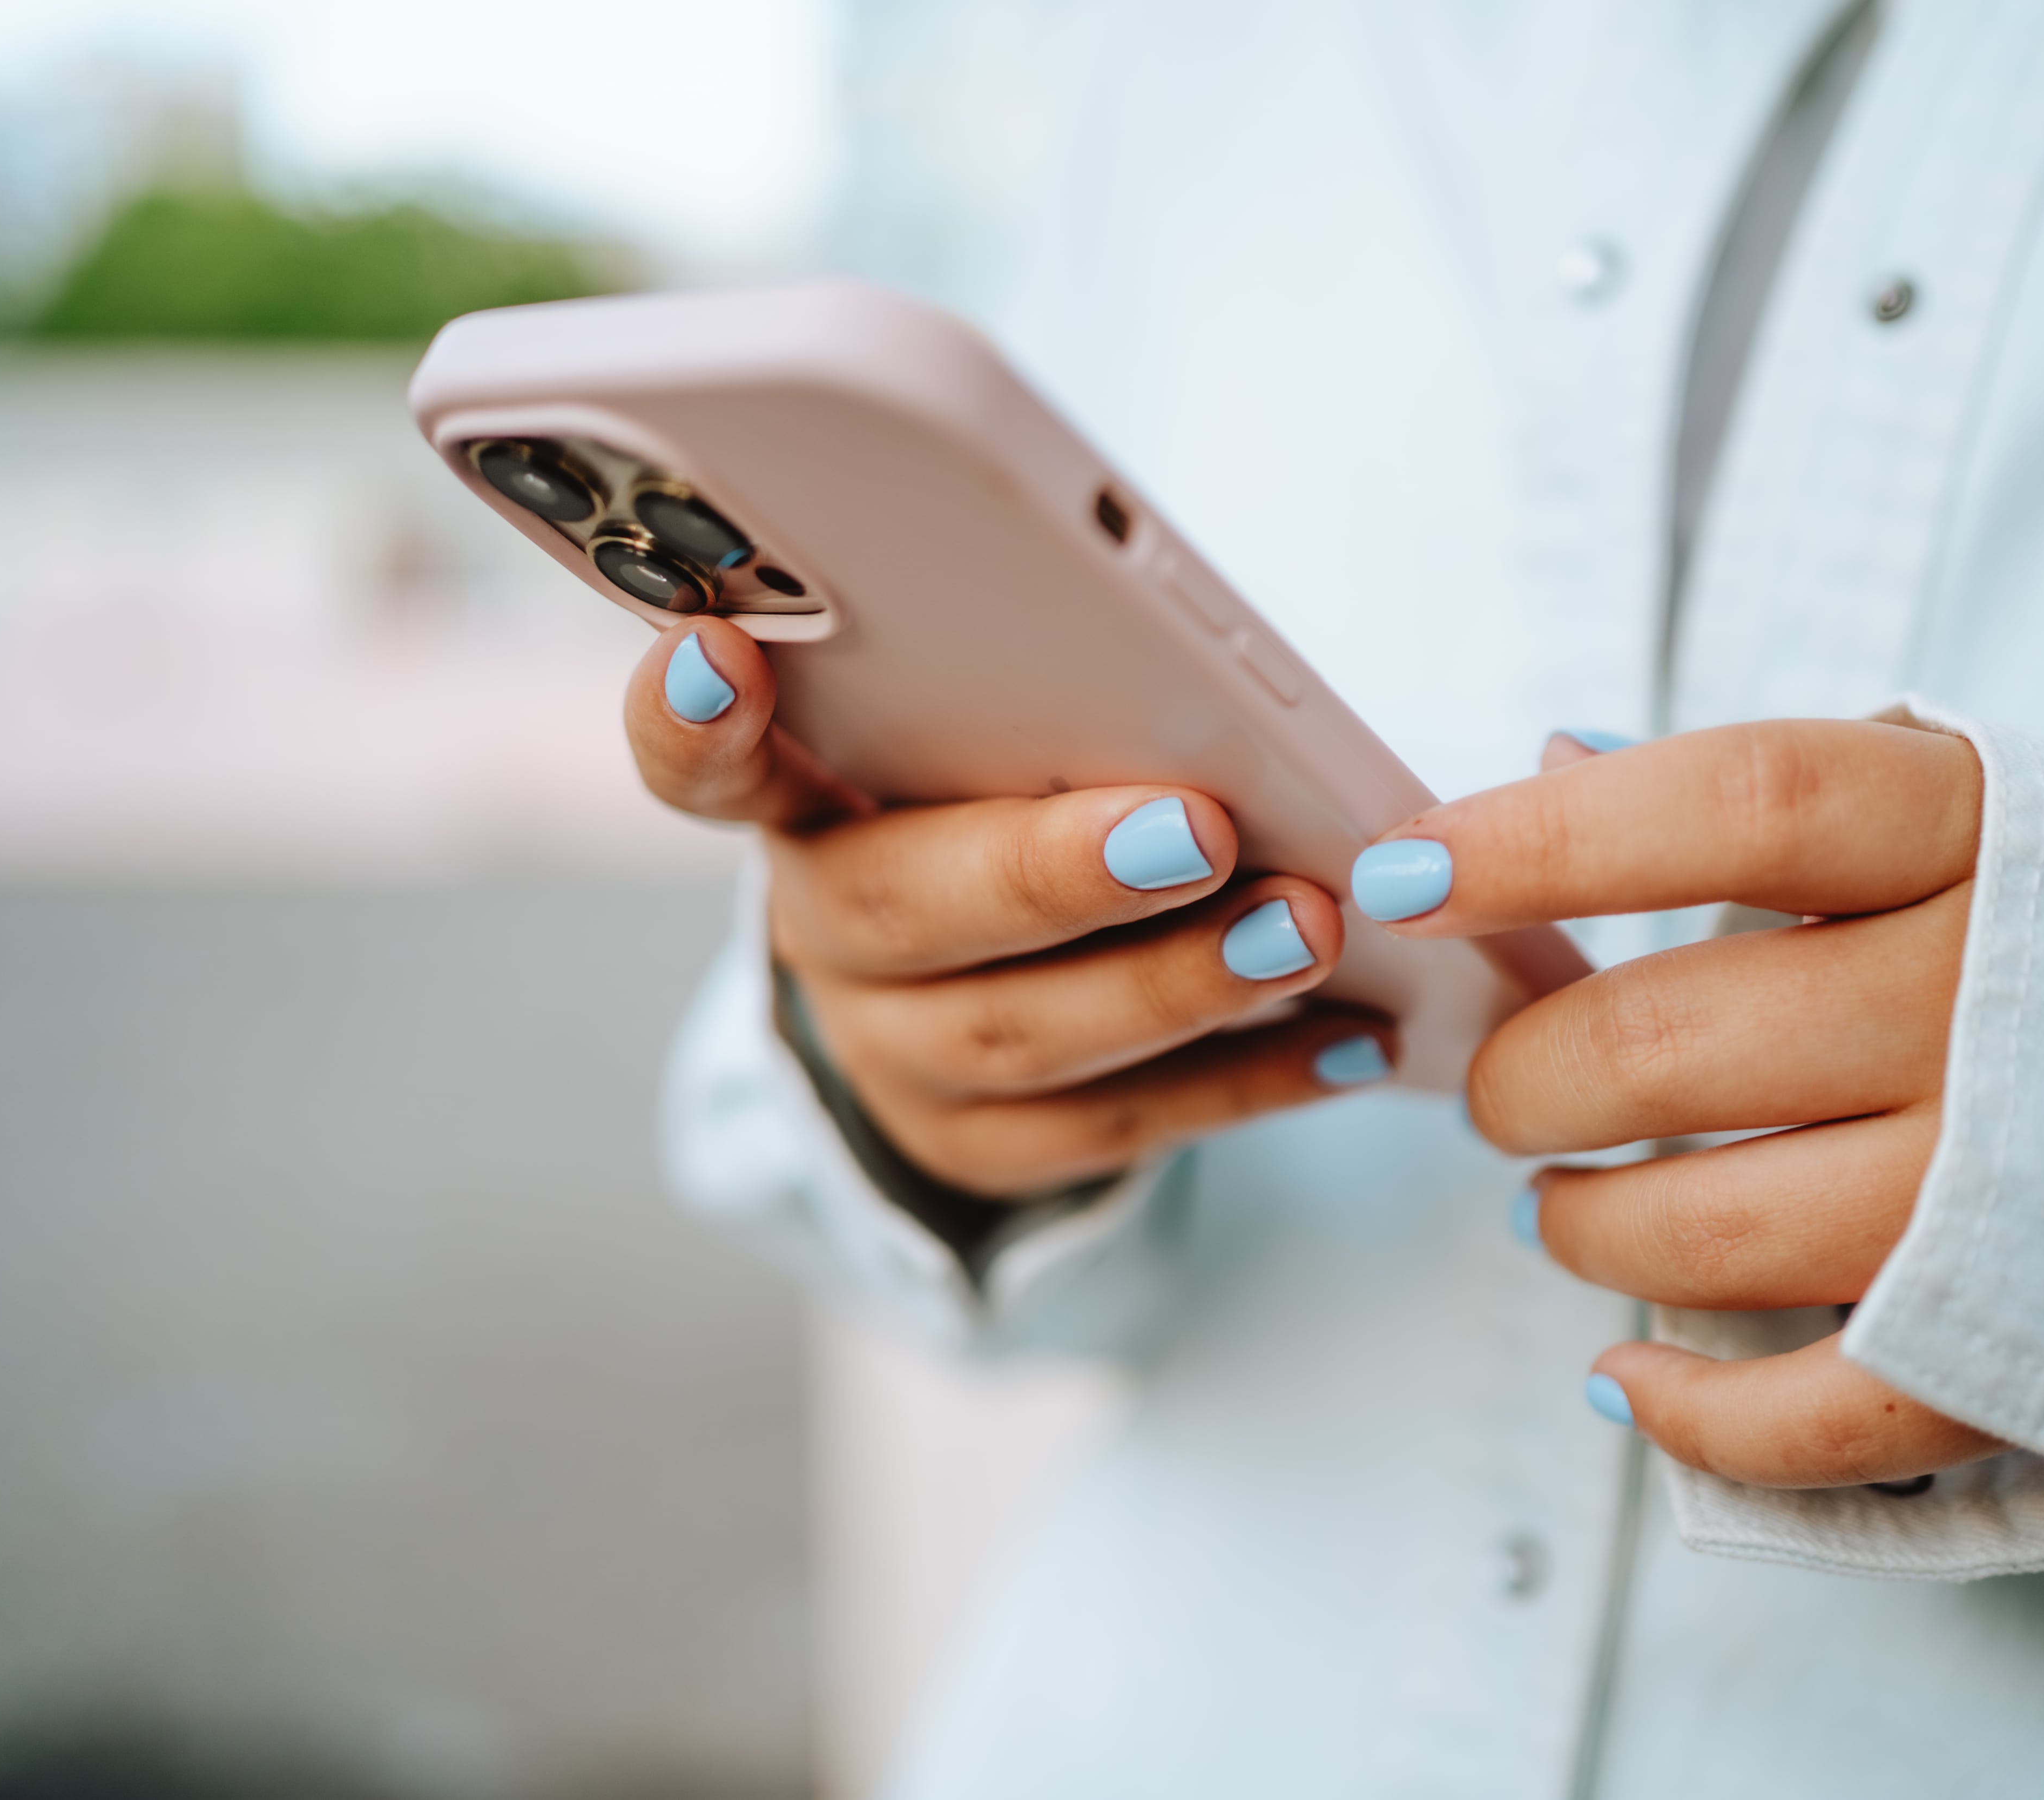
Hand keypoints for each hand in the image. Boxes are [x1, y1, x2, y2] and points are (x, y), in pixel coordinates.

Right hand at [628, 620, 1392, 1196]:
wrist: (985, 985)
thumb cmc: (1012, 807)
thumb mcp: (998, 742)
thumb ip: (1032, 701)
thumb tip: (1182, 681)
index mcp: (803, 800)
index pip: (698, 762)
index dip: (693, 716)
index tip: (722, 654)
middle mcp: (824, 931)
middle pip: (904, 911)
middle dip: (1057, 872)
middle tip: (1200, 827)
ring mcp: (893, 1056)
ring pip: (1019, 1037)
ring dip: (1178, 984)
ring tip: (1304, 928)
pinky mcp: (983, 1149)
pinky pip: (1115, 1128)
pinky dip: (1246, 1081)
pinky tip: (1350, 1034)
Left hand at [1359, 719, 2002, 1487]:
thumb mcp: (1984, 810)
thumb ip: (1783, 796)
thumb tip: (1551, 761)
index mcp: (1985, 838)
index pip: (1731, 806)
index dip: (1543, 840)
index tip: (1407, 872)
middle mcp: (1997, 1007)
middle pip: (1670, 1042)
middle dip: (1530, 1079)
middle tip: (1506, 1091)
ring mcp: (2014, 1196)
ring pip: (1709, 1228)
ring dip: (1583, 1225)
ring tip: (1560, 1206)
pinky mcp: (2028, 1354)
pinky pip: (1812, 1414)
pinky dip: (1688, 1413)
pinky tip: (1623, 1376)